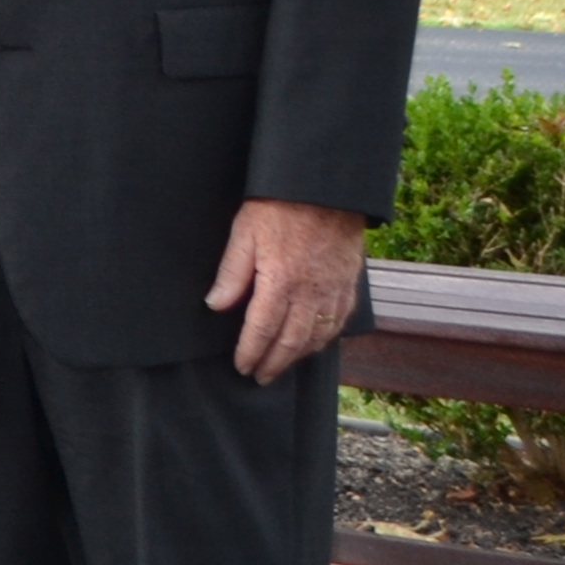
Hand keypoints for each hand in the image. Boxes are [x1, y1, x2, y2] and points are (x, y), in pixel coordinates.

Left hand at [209, 197, 366, 381]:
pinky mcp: (349, 283)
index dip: (251, 352)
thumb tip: (216, 305)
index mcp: (280, 282)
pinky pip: (339, 320)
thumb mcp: (244, 233)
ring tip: (283, 366)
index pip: (262, 330)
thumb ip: (231, 273)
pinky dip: (326, 338)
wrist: (325, 188)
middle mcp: (310, 292)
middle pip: (291, 341)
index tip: (242, 367)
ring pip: (318, 336)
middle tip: (260, 377)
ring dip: (299, 356)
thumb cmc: (280, 206)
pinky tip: (315, 343)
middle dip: (274, 363)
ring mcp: (333, 289)